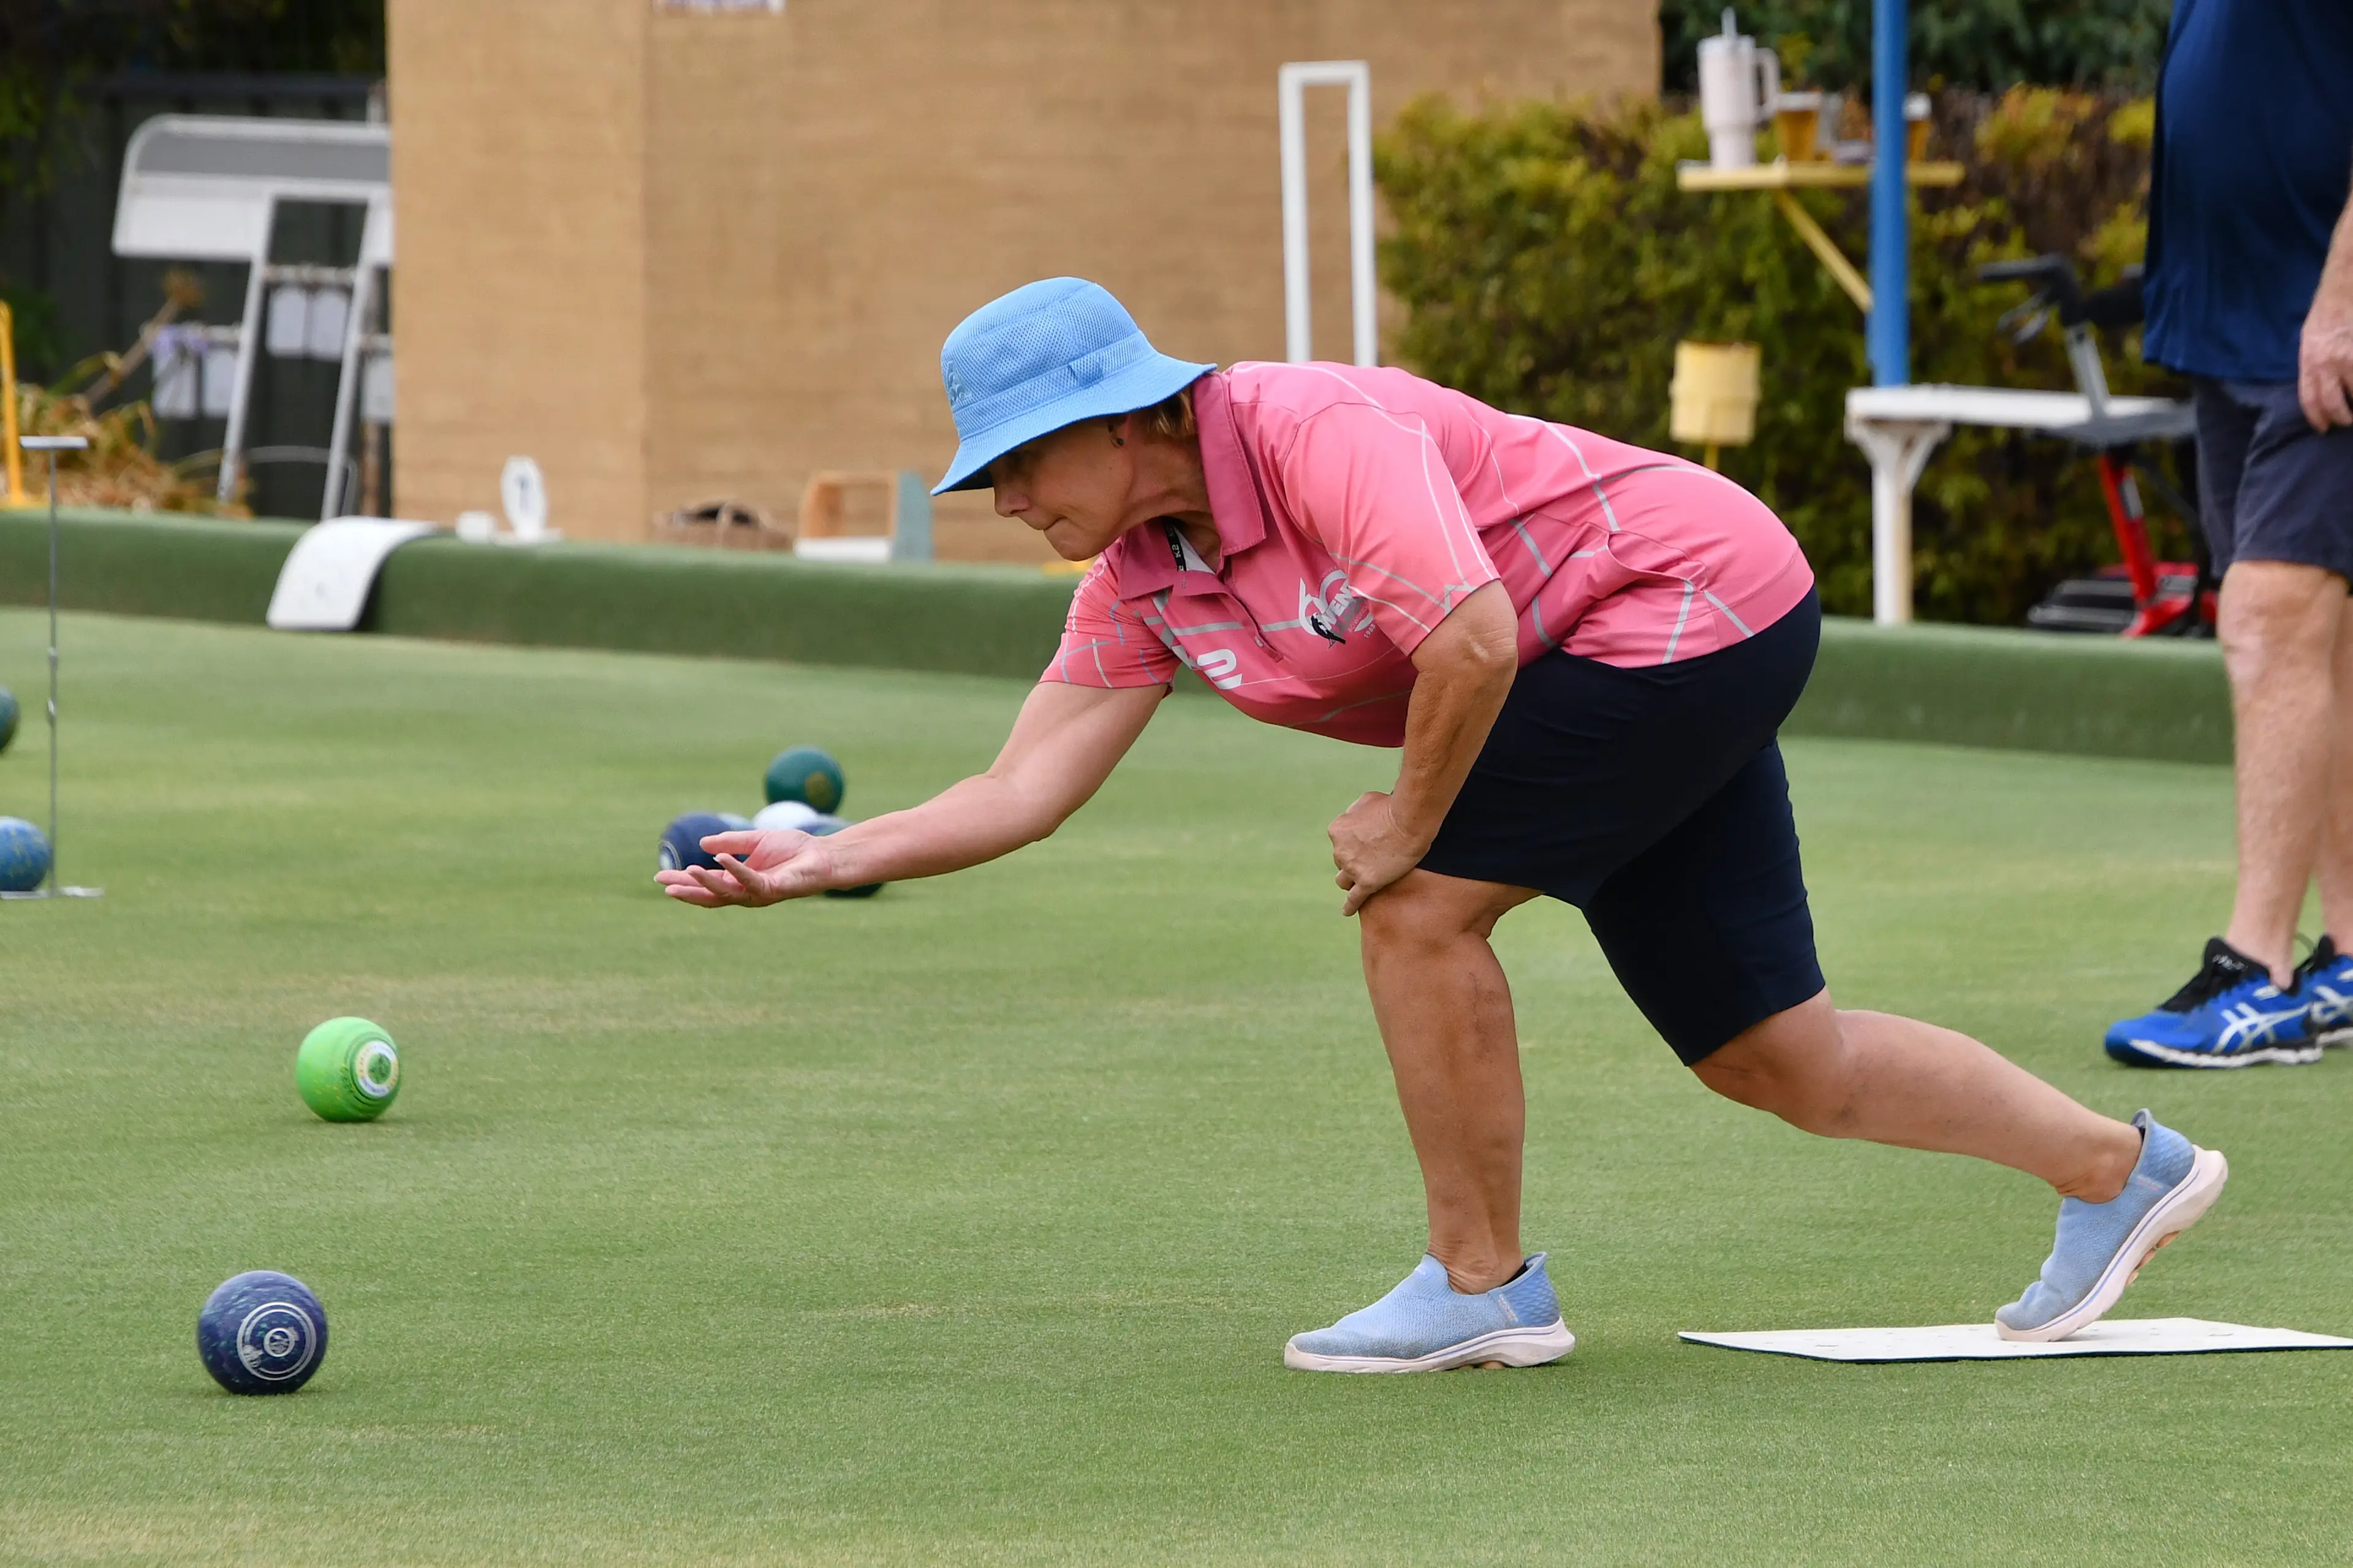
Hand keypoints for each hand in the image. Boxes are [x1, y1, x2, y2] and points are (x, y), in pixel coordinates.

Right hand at [656, 829, 836, 907]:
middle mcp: (747, 891)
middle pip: (711, 895)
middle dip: (687, 890)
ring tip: (686, 872)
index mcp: (740, 881)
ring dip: (705, 883)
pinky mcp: (774, 888)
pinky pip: (750, 880)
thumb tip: (703, 844)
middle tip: (663, 884)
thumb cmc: (794, 849)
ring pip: (727, 893)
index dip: (685, 880)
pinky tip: (719, 861)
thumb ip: (731, 843)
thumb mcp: (756, 840)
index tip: (660, 876)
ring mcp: (760, 892)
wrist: (824, 854)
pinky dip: (735, 870)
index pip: (707, 883)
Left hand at [1328, 790, 1429, 915]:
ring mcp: (1352, 868)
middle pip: (1341, 861)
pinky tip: (1346, 911)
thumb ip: (1355, 811)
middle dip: (1352, 861)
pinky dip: (1349, 906)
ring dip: (1350, 880)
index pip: (1340, 842)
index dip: (1352, 844)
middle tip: (1370, 859)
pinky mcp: (1367, 883)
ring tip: (1360, 882)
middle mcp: (1340, 850)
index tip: (1365, 843)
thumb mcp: (1366, 800)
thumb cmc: (1391, 806)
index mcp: (1337, 830)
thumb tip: (1353, 816)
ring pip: (1344, 881)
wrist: (1409, 821)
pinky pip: (1354, 899)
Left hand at [2299, 280, 2352, 430]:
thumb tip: (2320, 389)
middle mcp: (2330, 362)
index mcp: (2311, 360)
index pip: (2311, 400)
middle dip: (2344, 418)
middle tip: (2349, 421)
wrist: (2345, 281)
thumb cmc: (2328, 309)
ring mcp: (2350, 356)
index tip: (2325, 428)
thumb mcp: (2310, 338)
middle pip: (2335, 404)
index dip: (2319, 418)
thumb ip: (2314, 364)